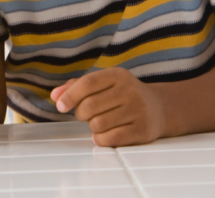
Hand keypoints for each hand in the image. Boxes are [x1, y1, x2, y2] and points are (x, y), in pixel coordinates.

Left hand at [50, 68, 166, 146]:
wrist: (159, 108)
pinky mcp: (143, 130)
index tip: (60, 106)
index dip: (70, 95)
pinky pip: (110, 139)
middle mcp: (130, 91)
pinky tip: (105, 134)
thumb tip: (55, 96)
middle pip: (90, 106)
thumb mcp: (103, 84)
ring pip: (98, 124)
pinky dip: (101, 139)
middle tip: (85, 114)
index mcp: (118, 75)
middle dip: (81, 114)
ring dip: (92, 127)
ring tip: (100, 122)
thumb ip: (76, 87)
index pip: (87, 83)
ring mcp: (139, 110)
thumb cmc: (122, 95)